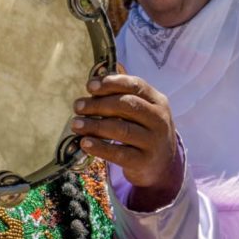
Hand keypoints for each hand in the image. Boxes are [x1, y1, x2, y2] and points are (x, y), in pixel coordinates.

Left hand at [74, 71, 182, 201]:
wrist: (162, 164)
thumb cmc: (144, 130)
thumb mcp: (142, 109)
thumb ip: (123, 93)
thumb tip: (98, 74)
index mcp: (158, 100)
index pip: (135, 85)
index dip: (111, 83)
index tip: (89, 86)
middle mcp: (159, 119)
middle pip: (127, 105)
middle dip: (98, 104)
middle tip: (77, 106)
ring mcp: (153, 141)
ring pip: (121, 129)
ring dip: (94, 125)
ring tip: (75, 124)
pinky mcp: (144, 161)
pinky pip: (119, 153)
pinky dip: (99, 147)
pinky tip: (84, 142)